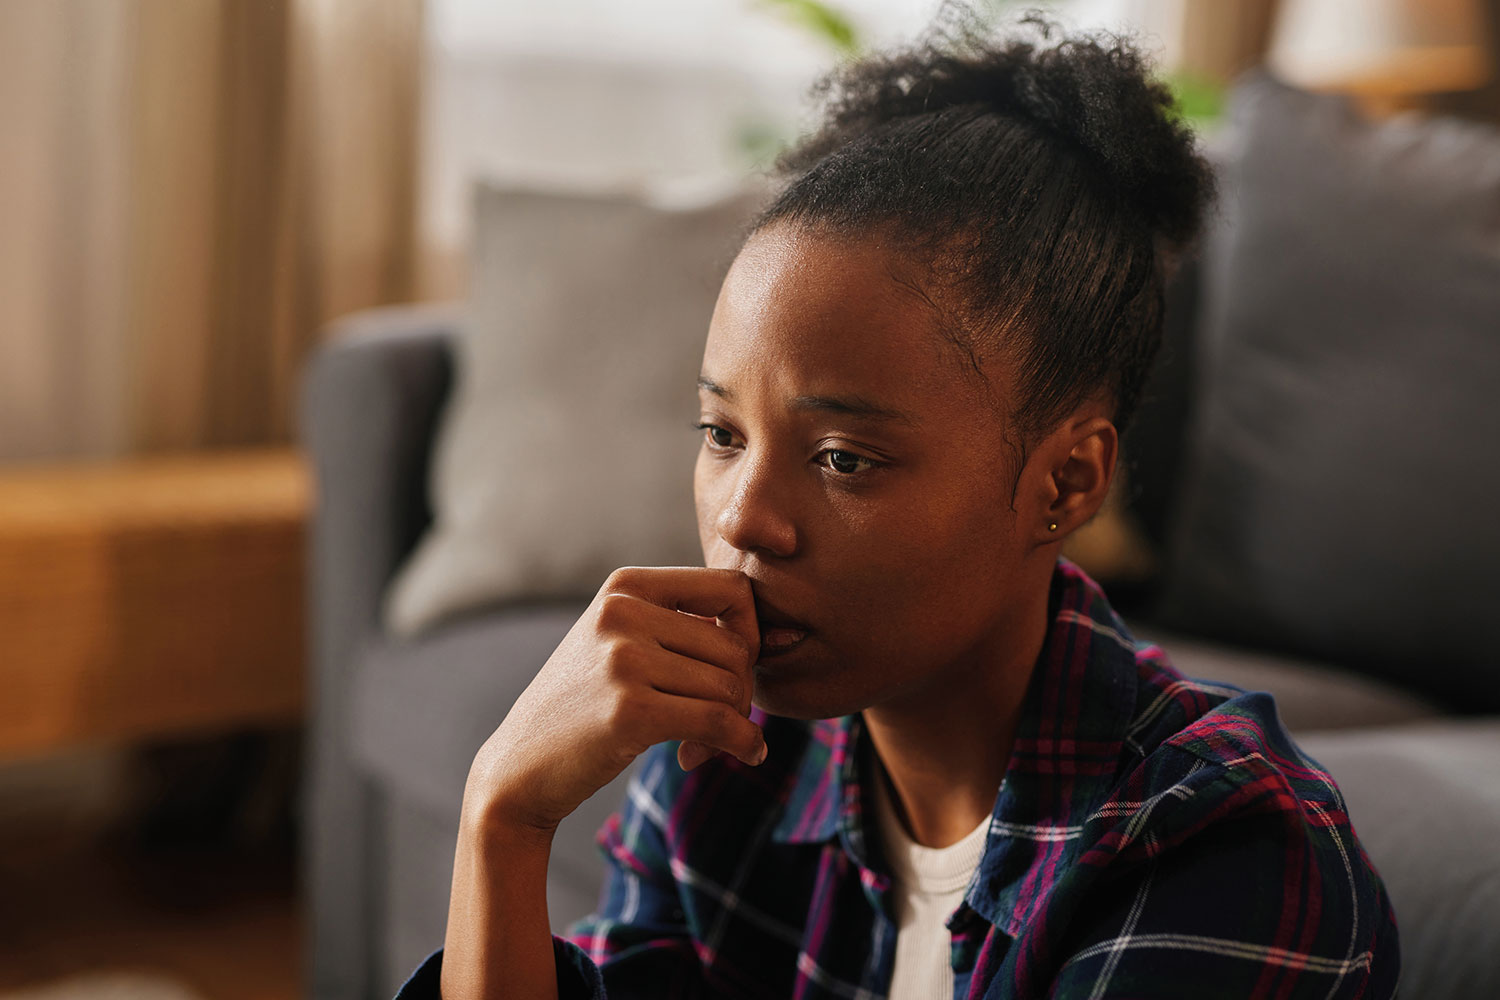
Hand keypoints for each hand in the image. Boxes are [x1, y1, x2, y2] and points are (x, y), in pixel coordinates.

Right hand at [466, 566, 764, 835]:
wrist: (519, 768)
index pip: (732, 588)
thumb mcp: (620, 643)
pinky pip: (719, 722)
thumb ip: (685, 627)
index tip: (734, 671)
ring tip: (705, 743)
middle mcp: (623, 613)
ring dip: (736, 722)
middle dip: (741, 690)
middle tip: (719, 724)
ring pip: (729, 686)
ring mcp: (623, 660)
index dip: (751, 631)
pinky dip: (743, 742)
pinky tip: (744, 753)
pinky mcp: (630, 711)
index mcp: (625, 586)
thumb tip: (785, 635)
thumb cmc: (584, 708)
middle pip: (735, 645)